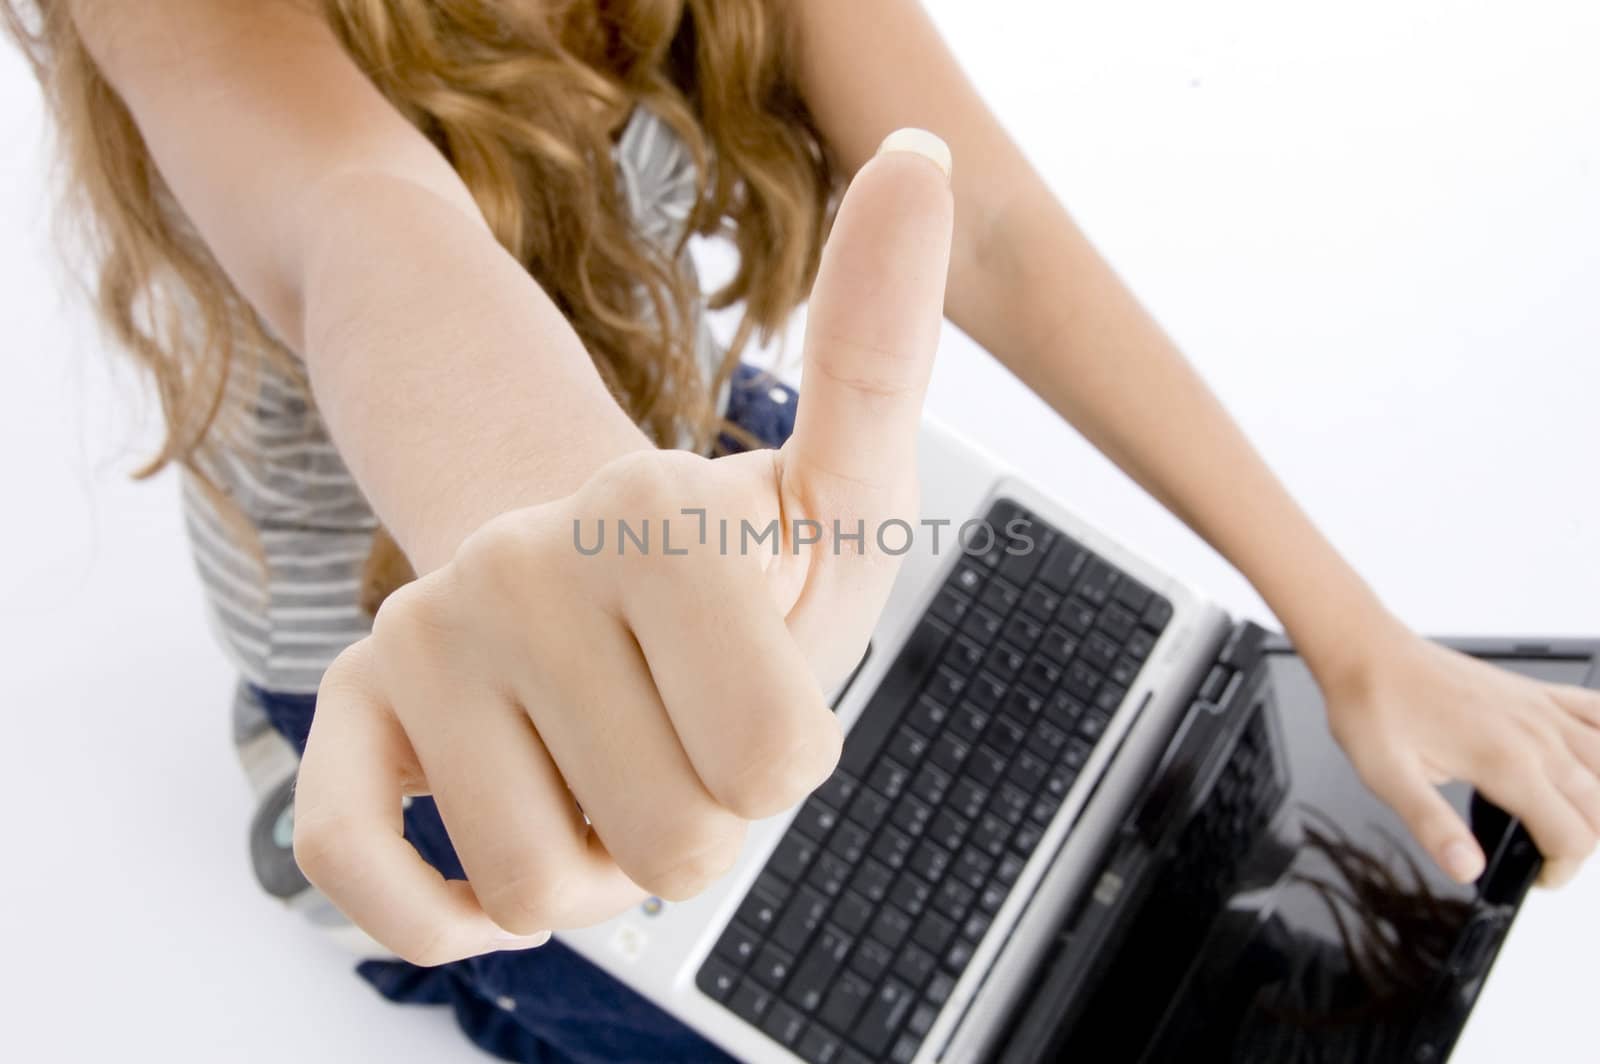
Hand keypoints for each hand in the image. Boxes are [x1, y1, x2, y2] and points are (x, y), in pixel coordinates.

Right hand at [290, 134, 954, 964]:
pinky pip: (363, 877)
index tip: (756, 689)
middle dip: (697, 820)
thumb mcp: (845, 491)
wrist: (590, 590)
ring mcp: (423, 635)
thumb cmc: (739, 573)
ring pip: (543, 887)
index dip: (782, 760)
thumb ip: (880, 351)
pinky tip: (487, 868)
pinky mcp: (345, 712)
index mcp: (658, 509)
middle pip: (673, 846)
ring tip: (599, 761)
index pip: (778, 765)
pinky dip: (438, 909)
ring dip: (596, 863)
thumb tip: (919, 150)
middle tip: (676, 732)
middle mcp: (522, 557)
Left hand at [1323, 620, 1599, 887]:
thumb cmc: (1373, 707)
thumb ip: (1432, 827)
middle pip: (1599, 809)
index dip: (1558, 869)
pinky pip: (1598, 712)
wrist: (1366, 652)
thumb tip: (1466, 868)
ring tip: (1564, 817)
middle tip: (1542, 853)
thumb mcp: (1388, 777)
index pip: (1571, 836)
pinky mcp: (1536, 693)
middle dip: (1579, 843)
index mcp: (1505, 762)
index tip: (1534, 876)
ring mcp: (1541, 711)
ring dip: (1599, 801)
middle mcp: (1536, 735)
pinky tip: (1595, 757)